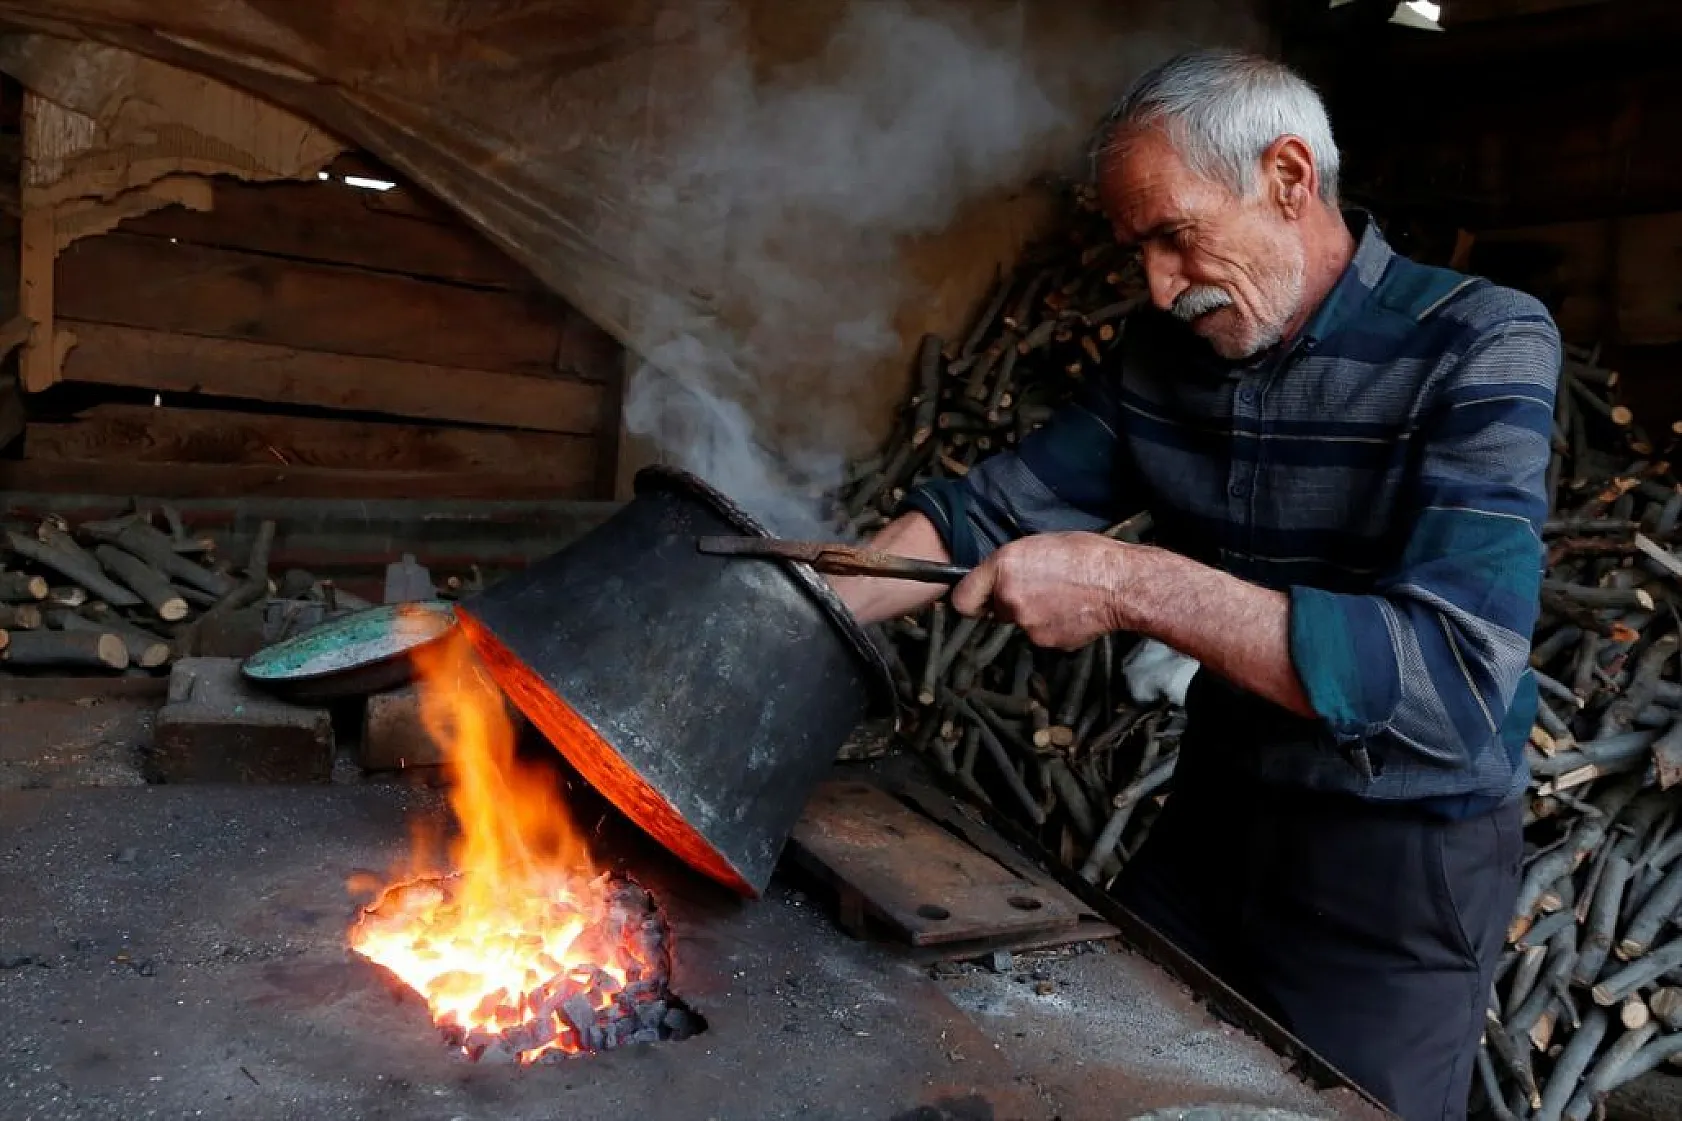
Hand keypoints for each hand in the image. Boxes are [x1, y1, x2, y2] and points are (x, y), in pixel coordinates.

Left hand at [949, 532, 1135, 649]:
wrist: (1119, 584)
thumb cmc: (1088, 556)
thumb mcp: (1040, 544)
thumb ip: (1012, 564)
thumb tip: (1001, 577)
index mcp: (1003, 566)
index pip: (962, 598)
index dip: (972, 600)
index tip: (979, 601)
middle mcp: (1008, 596)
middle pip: (996, 610)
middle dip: (1012, 603)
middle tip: (1039, 590)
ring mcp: (1025, 623)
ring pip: (1020, 623)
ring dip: (1035, 614)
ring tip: (1062, 597)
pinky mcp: (1044, 641)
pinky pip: (1041, 635)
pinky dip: (1053, 627)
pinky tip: (1070, 611)